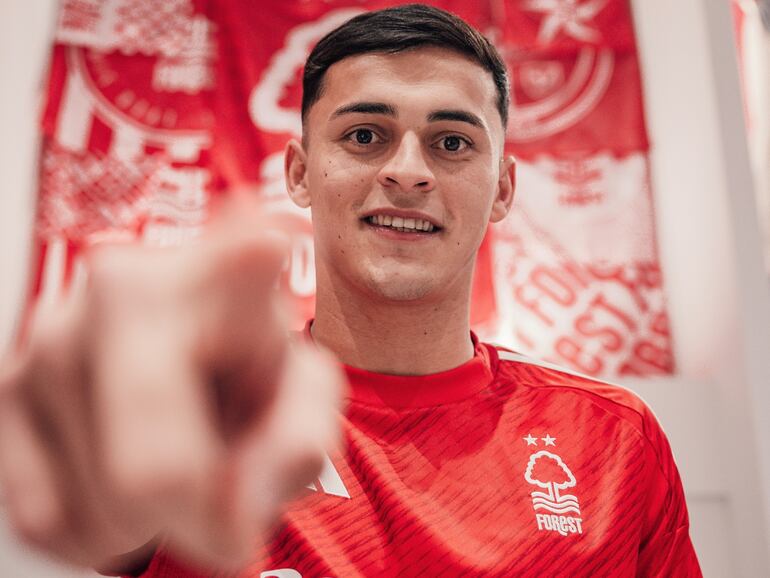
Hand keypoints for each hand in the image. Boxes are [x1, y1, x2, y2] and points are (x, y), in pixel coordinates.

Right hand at [0, 201, 343, 571]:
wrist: (174, 362)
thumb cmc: (245, 377)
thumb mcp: (297, 402)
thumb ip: (296, 441)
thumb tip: (236, 504)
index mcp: (225, 276)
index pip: (240, 259)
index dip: (251, 256)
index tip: (267, 241)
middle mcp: (123, 288)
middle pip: (153, 472)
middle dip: (197, 515)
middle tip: (221, 486)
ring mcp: (49, 334)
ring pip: (100, 512)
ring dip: (149, 519)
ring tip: (172, 449)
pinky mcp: (2, 385)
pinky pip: (47, 520)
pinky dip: (97, 529)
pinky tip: (122, 470)